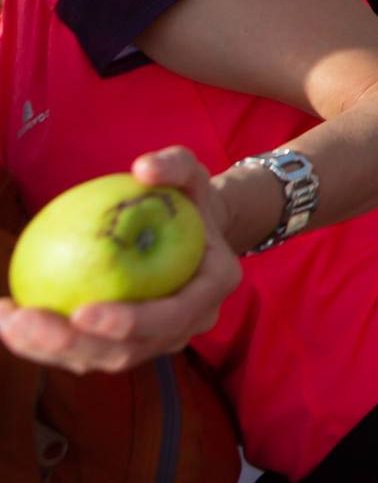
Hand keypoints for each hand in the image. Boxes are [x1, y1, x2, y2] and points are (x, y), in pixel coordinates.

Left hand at [0, 148, 240, 375]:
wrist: (193, 231)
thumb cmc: (188, 199)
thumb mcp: (190, 174)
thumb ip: (175, 165)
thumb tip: (143, 168)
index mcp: (210, 289)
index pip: (171, 317)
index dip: (128, 323)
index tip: (80, 312)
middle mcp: (188, 326)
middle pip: (128, 351)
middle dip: (72, 344)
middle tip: (25, 321)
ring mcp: (157, 341)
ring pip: (100, 359)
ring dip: (49, 349)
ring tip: (7, 321)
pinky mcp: (126, 344)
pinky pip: (84, 352)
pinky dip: (44, 343)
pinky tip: (9, 319)